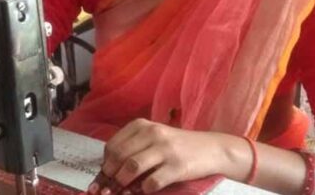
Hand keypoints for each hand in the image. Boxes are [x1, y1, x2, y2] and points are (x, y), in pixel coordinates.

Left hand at [87, 119, 239, 193]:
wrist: (211, 149)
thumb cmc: (177, 145)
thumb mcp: (153, 138)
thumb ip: (132, 148)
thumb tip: (108, 171)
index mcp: (142, 125)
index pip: (113, 145)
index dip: (105, 164)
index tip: (103, 177)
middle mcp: (152, 134)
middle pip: (119, 156)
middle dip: (110, 176)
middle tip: (108, 189)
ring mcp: (165, 149)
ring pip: (132, 167)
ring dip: (122, 183)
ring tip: (122, 192)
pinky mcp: (177, 166)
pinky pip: (152, 182)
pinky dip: (143, 190)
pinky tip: (144, 191)